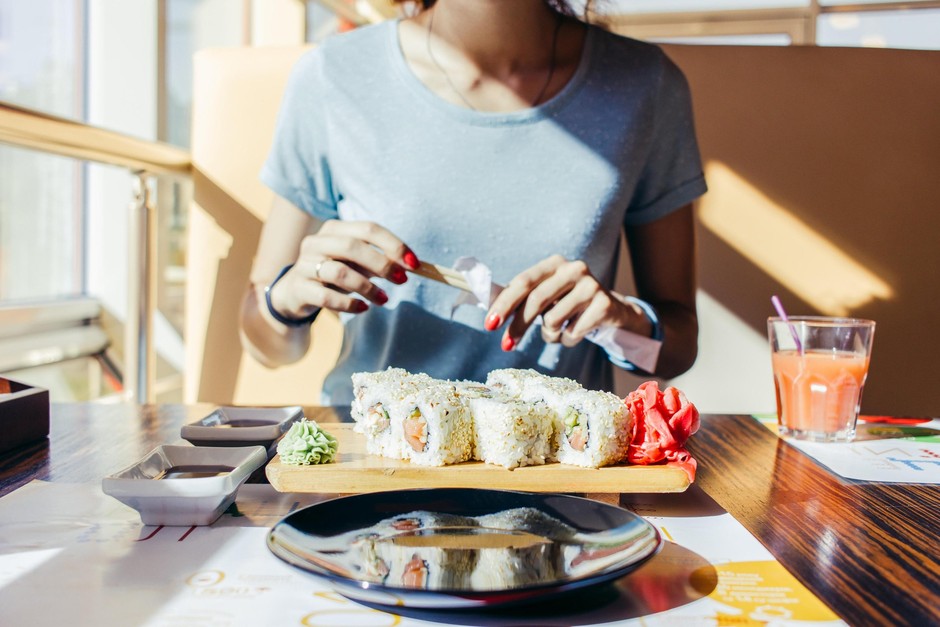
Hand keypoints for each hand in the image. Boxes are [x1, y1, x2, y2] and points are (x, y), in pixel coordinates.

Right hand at [268, 220, 418, 319]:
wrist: (295, 294)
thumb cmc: (333, 275)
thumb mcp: (356, 264)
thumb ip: (378, 261)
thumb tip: (409, 265)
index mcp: (334, 229)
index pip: (368, 229)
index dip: (394, 245)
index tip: (414, 264)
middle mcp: (316, 242)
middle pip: (353, 247)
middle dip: (382, 264)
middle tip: (401, 280)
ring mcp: (304, 265)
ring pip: (340, 272)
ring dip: (368, 287)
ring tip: (383, 300)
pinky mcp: (299, 288)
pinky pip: (326, 297)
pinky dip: (349, 304)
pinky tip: (363, 308)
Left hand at [483, 255, 649, 350]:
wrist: (610, 309)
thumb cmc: (567, 304)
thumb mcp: (546, 296)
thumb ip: (521, 300)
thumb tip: (490, 317)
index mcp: (554, 263)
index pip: (523, 282)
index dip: (504, 304)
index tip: (489, 325)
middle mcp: (573, 269)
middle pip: (536, 301)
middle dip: (518, 326)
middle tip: (506, 345)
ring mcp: (591, 286)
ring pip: (553, 321)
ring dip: (549, 334)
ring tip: (558, 329)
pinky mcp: (604, 305)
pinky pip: (572, 333)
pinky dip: (567, 340)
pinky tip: (576, 331)